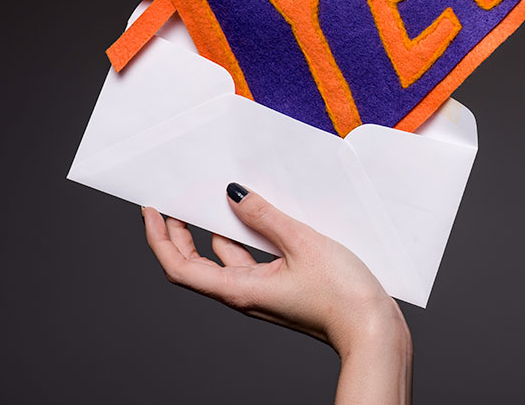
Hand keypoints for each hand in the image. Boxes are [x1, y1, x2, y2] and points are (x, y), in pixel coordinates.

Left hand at [141, 184, 409, 358]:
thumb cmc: (341, 294)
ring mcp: (263, 293)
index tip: (151, 211)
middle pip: (197, 264)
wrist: (373, 328)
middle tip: (176, 201)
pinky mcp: (282, 289)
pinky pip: (253, 261)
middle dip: (180, 232)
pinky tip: (259, 218)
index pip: (180, 267)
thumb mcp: (302, 243)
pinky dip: (246, 238)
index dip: (160, 239)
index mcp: (239, 290)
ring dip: (217, 231)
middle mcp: (244, 295)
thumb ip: (265, 217)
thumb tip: (234, 195)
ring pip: (227, 259)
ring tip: (219, 199)